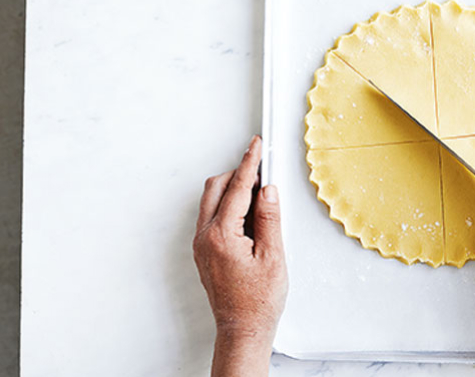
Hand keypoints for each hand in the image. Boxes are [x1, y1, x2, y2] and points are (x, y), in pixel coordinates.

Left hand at [193, 135, 287, 376]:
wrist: (243, 329)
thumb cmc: (258, 301)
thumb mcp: (273, 256)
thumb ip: (269, 218)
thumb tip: (268, 190)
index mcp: (222, 235)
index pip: (238, 188)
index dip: (250, 163)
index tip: (256, 146)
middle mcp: (205, 238)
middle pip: (216, 188)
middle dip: (238, 174)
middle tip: (262, 169)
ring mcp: (201, 245)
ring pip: (212, 202)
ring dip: (233, 192)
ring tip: (260, 195)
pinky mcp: (204, 252)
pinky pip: (212, 218)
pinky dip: (229, 208)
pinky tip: (250, 217)